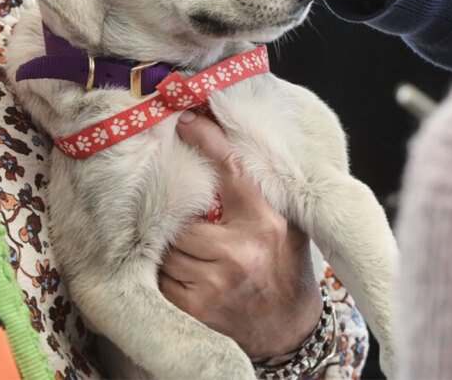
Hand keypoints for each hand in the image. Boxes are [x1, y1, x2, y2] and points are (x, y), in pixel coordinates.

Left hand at [160, 111, 322, 358]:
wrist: (289, 331)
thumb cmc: (286, 268)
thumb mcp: (287, 225)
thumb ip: (260, 194)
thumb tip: (225, 145)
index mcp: (265, 224)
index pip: (231, 169)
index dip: (206, 140)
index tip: (186, 120)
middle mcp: (241, 252)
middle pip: (184, 214)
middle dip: (180, 214)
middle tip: (181, 211)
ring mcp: (216, 283)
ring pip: (168, 245)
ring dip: (169, 243)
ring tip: (185, 245)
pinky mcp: (196, 308)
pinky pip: (162, 277)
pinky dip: (164, 271)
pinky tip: (181, 271)